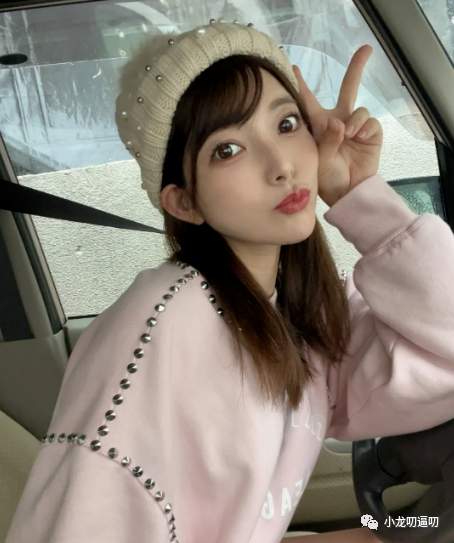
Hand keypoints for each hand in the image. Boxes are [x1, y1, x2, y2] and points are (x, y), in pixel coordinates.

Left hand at [292, 45, 382, 206]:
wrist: (348, 193)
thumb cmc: (327, 179)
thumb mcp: (319, 160)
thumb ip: (326, 140)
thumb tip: (339, 122)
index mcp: (319, 127)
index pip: (308, 101)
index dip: (301, 85)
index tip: (293, 68)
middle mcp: (338, 122)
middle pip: (348, 89)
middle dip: (357, 68)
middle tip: (366, 49)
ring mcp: (355, 127)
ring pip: (359, 109)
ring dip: (353, 121)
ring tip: (348, 136)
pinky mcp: (371, 134)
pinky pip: (369, 121)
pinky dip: (364, 128)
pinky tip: (358, 138)